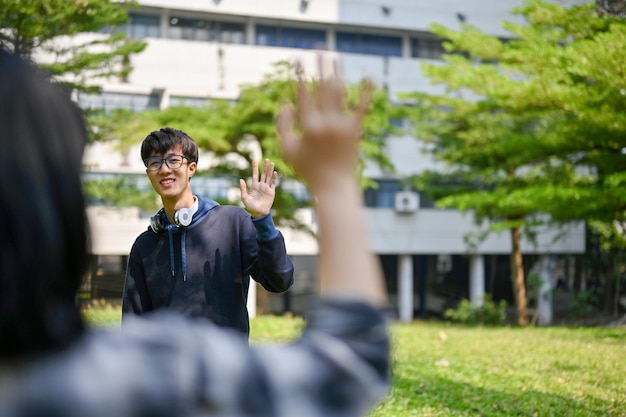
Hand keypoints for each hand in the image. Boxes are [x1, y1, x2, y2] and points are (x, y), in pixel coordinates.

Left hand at [239, 159, 276, 217]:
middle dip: (264, 166)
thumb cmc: (250, 206)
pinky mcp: (271, 192)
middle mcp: (261, 185)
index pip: (255, 174)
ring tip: (271, 163)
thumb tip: (241, 179)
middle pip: (263, 174)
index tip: (255, 160)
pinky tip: (274, 172)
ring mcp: (266, 188)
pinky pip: (273, 183)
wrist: (259, 213)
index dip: (255, 168)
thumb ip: (243, 188)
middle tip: (266, 159)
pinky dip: (274, 178)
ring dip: (270, 170)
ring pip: (269, 177)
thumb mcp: (244, 197)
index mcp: (254, 186)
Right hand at [276, 58, 370, 193]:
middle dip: (320, 65)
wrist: (334, 187)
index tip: (297, 59)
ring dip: (337, 72)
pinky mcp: (356, 131)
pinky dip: (366, 92)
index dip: (299, 74)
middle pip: (323, 86)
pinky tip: (370, 77)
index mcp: (308, 126)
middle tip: (318, 48)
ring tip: (335, 56)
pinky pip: (361, 107)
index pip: (303, 93)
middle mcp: (327, 122)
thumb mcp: (287, 149)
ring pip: (339, 92)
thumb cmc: (307, 170)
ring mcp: (343, 126)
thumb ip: (282, 124)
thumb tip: (286, 103)